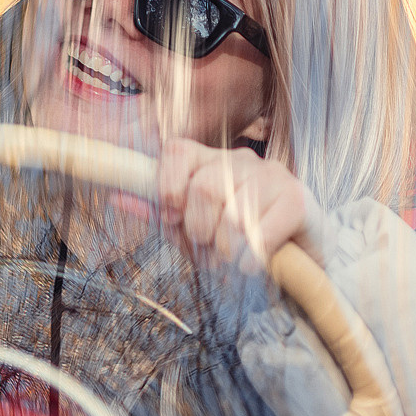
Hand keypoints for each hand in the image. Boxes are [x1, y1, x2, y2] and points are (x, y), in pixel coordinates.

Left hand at [155, 137, 321, 271]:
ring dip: (226, 250)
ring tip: (232, 261)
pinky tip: (253, 265)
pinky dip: (250, 258)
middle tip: (210, 252)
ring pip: (232, 214)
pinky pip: (261, 232)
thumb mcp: (193, 231)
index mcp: (210, 160)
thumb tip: (117, 198)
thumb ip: (160, 214)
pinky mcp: (297, 199)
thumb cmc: (238, 243)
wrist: (299, 261)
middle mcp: (241, 160)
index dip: (168, 188)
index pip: (177, 151)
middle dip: (200, 232)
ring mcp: (272, 175)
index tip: (173, 220)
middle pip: (203, 187)